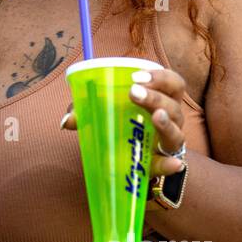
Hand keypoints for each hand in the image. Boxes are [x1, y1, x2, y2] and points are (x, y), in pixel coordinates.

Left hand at [61, 67, 188, 178]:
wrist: (130, 161)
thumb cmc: (120, 127)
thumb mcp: (103, 115)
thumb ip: (84, 113)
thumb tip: (66, 120)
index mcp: (161, 99)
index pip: (172, 82)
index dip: (160, 77)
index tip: (136, 76)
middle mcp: (171, 118)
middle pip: (174, 103)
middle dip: (155, 96)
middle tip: (133, 92)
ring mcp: (170, 141)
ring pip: (176, 131)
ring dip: (167, 123)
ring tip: (156, 116)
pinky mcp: (163, 163)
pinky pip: (170, 164)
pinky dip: (170, 165)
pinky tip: (172, 164)